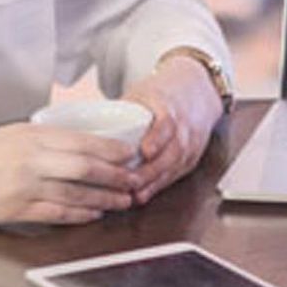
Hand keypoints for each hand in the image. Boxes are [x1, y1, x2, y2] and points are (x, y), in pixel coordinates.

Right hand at [0, 123, 143, 232]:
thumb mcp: (6, 134)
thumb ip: (36, 139)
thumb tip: (66, 143)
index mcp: (30, 135)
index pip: (81, 139)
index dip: (110, 148)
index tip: (129, 152)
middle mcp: (32, 158)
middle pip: (86, 165)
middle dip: (116, 174)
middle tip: (135, 180)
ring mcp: (26, 185)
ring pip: (77, 191)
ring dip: (104, 197)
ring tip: (123, 201)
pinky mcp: (17, 209)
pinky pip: (57, 212)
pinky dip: (79, 213)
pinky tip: (93, 215)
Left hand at [125, 55, 224, 205]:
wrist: (198, 91)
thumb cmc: (163, 93)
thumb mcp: (142, 93)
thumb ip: (121, 111)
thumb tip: (89, 129)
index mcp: (171, 107)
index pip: (168, 123)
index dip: (157, 138)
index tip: (145, 152)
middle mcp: (185, 128)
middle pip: (172, 153)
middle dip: (151, 171)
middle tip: (130, 183)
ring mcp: (191, 145)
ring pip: (175, 167)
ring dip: (154, 183)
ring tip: (134, 195)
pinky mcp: (191, 158)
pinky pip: (176, 174)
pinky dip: (159, 185)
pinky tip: (144, 195)